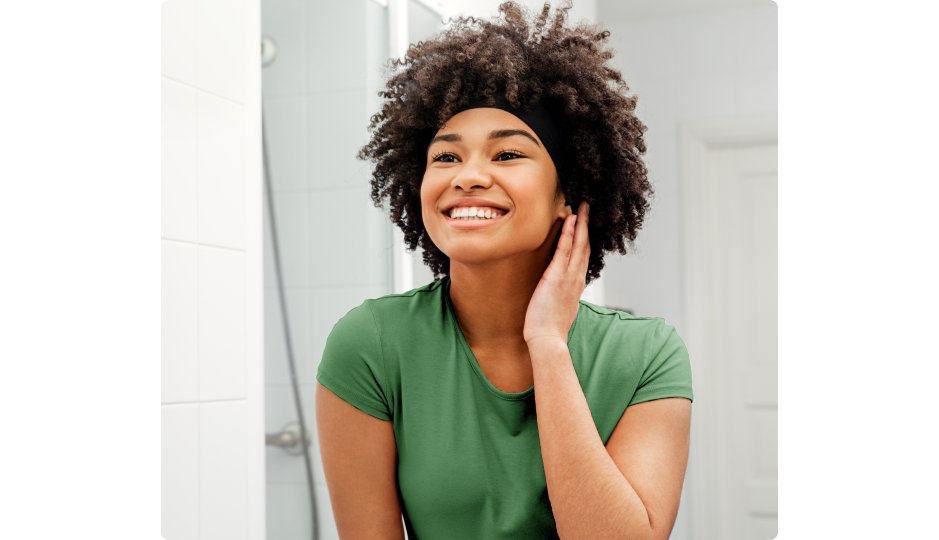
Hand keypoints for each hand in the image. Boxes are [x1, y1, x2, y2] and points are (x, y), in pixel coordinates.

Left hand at [523, 201, 589, 346]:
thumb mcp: (559, 308)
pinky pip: (564, 250)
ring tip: (582, 206)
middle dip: (587, 225)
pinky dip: (568, 234)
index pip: (583, 256)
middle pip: (585, 246)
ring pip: (578, 244)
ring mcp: (569, 277)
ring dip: (580, 223)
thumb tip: (556, 291)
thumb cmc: (549, 329)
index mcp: (576, 285)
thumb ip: (560, 296)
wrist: (547, 340)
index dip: (585, 239)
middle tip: (588, 207)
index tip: (586, 225)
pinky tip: (569, 219)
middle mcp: (576, 278)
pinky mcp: (557, 277)